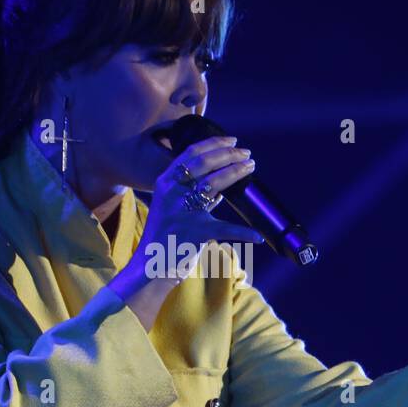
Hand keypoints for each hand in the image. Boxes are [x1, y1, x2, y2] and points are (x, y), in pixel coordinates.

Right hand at [133, 134, 263, 279]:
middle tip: (247, 153)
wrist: (149, 265)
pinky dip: (244, 233)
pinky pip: (226, 229)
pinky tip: (257, 236)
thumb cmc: (165, 236)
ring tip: (250, 167)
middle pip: (204, 164)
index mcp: (165, 183)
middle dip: (229, 155)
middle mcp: (172, 193)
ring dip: (236, 173)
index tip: (232, 141)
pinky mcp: (195, 233)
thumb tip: (220, 187)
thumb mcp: (171, 208)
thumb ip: (192, 195)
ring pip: (213, 185)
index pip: (190, 154)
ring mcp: (182, 211)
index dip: (214, 144)